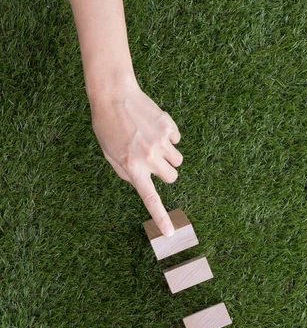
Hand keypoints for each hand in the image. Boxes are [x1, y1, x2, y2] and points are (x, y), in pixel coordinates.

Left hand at [89, 79, 182, 235]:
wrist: (114, 95)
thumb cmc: (108, 126)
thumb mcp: (110, 155)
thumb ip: (127, 173)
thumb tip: (144, 182)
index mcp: (133, 168)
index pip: (151, 199)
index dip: (161, 217)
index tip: (170, 232)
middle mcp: (149, 158)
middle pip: (172, 178)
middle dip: (165, 172)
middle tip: (152, 161)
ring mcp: (161, 142)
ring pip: (177, 161)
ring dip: (168, 156)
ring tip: (152, 142)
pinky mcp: (168, 127)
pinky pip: (176, 140)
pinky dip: (168, 137)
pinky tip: (153, 127)